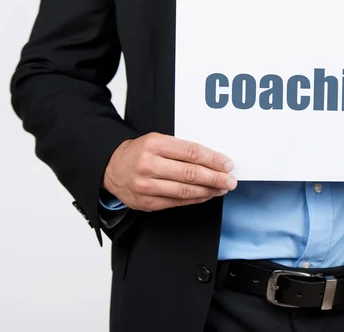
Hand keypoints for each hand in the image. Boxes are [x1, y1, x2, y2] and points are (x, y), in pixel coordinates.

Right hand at [102, 133, 236, 211]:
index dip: (212, 159)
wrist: (113, 168)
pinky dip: (195, 199)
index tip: (227, 164)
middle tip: (230, 180)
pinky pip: (177, 202)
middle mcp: (149, 165)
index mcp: (155, 145)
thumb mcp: (158, 140)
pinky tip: (206, 195)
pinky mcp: (147, 203)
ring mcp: (147, 186)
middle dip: (215, 178)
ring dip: (208, 191)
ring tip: (222, 188)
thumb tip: (213, 159)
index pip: (191, 152)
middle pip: (190, 173)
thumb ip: (182, 148)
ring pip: (185, 190)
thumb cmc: (140, 152)